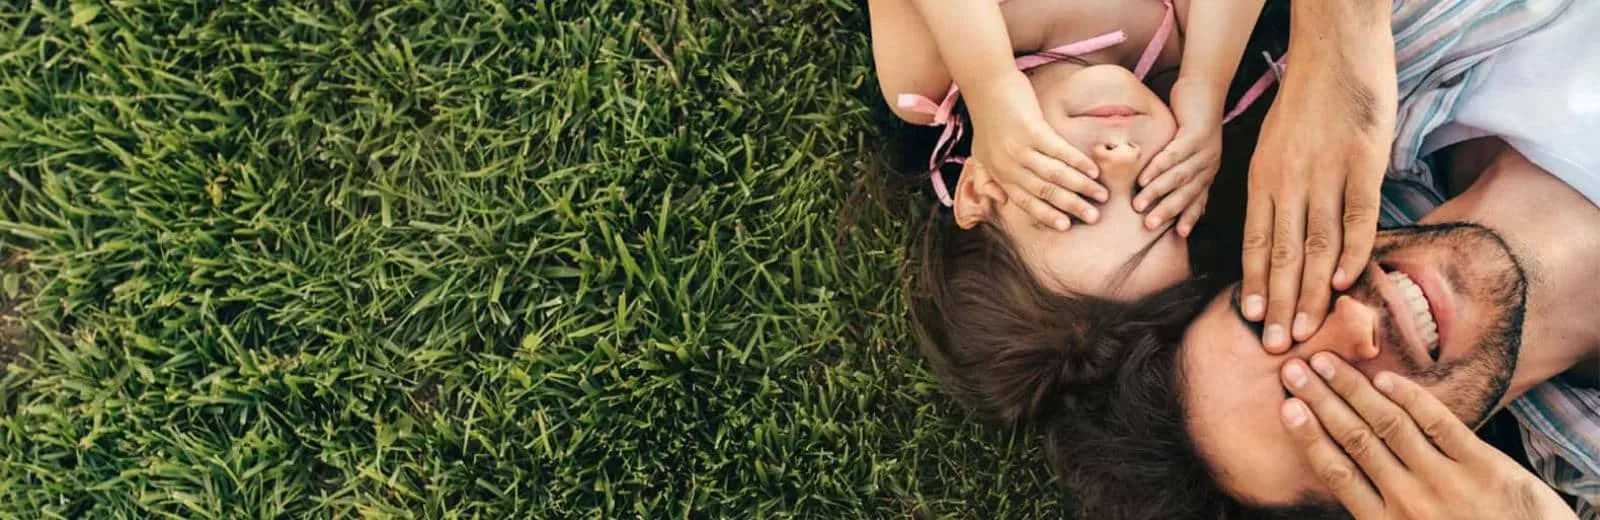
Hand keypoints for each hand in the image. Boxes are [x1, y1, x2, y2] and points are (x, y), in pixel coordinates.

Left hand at [965, 71, 1105, 229]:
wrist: (985, 84)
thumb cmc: (985, 117)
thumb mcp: (978, 152)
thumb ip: (986, 179)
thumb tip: (1001, 201)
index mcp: (998, 173)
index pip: (1025, 201)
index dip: (1047, 215)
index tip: (1067, 227)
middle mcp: (1008, 165)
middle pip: (1045, 192)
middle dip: (1071, 206)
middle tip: (1094, 217)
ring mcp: (1020, 148)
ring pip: (1056, 175)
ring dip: (1081, 187)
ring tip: (1101, 195)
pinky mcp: (1032, 130)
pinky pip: (1060, 151)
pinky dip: (1078, 162)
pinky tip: (1093, 170)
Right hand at [1134, 77, 1223, 236]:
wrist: (1204, 86)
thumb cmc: (1190, 118)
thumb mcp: (1187, 147)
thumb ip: (1177, 167)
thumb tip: (1154, 186)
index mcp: (1208, 170)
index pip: (1199, 199)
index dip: (1189, 217)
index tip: (1178, 234)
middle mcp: (1210, 164)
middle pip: (1188, 193)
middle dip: (1168, 211)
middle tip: (1148, 225)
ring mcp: (1205, 149)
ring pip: (1179, 176)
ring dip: (1158, 192)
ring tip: (1139, 204)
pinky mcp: (1195, 133)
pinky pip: (1174, 154)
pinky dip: (1158, 167)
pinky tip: (1144, 177)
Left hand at [1242, 68, 1393, 351]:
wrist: (1334, 49)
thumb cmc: (1304, 102)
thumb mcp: (1273, 147)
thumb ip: (1275, 192)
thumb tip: (1279, 237)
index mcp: (1262, 179)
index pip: (1257, 242)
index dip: (1256, 283)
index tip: (1254, 321)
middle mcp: (1288, 181)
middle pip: (1284, 254)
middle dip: (1280, 304)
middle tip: (1277, 347)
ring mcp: (1326, 173)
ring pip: (1317, 243)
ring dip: (1313, 291)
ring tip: (1308, 330)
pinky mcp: (1364, 162)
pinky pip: (1357, 214)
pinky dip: (1353, 249)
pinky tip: (1346, 281)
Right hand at [1280, 354, 1576, 519]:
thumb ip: (1378, 519)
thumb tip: (1343, 483)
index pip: (1336, 472)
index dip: (1309, 436)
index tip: (1287, 407)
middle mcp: (1409, 500)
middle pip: (1355, 439)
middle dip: (1321, 401)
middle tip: (1295, 370)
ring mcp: (1447, 480)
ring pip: (1390, 425)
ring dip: (1353, 390)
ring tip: (1328, 363)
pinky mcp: (1484, 466)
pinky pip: (1441, 424)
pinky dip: (1411, 398)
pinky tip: (1386, 379)